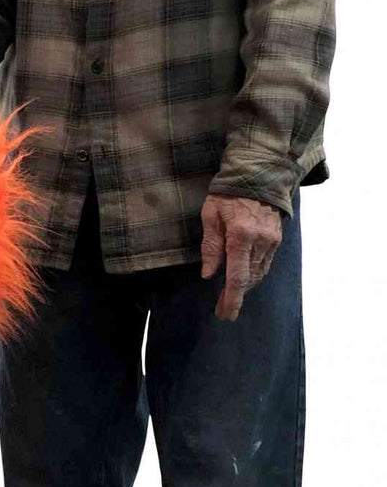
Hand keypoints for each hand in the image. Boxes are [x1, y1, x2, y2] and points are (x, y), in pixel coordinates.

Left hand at [200, 194, 282, 320]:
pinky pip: (265, 264)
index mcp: (241, 235)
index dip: (231, 299)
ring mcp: (271, 240)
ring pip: (259, 274)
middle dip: (235, 297)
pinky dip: (254, 274)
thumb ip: (211, 246)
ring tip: (229, 297)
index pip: (238, 276)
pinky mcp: (276, 239)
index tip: (225, 314)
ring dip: (245, 288)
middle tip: (223, 310)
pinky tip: (243, 279)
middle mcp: (260, 241)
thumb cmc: (228, 192)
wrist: (259, 173)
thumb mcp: (211, 214)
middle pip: (250, 279)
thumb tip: (209, 274)